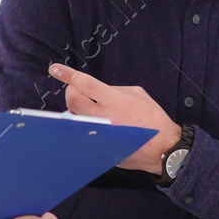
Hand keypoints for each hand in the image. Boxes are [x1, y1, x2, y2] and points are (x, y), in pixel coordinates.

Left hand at [47, 63, 178, 174]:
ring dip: (76, 110)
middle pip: (73, 102)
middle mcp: (106, 119)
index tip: (55, 69)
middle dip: (70, 92)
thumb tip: (96, 90)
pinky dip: (83, 125)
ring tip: (88, 108)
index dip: (69, 76)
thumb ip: (114, 89)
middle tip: (75, 90)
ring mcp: (100, 135)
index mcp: (117, 102)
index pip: (88, 86)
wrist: (162, 149)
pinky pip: (82, 133)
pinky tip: (92, 123)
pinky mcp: (99, 147)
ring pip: (74, 119)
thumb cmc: (153, 120)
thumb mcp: (138, 95)